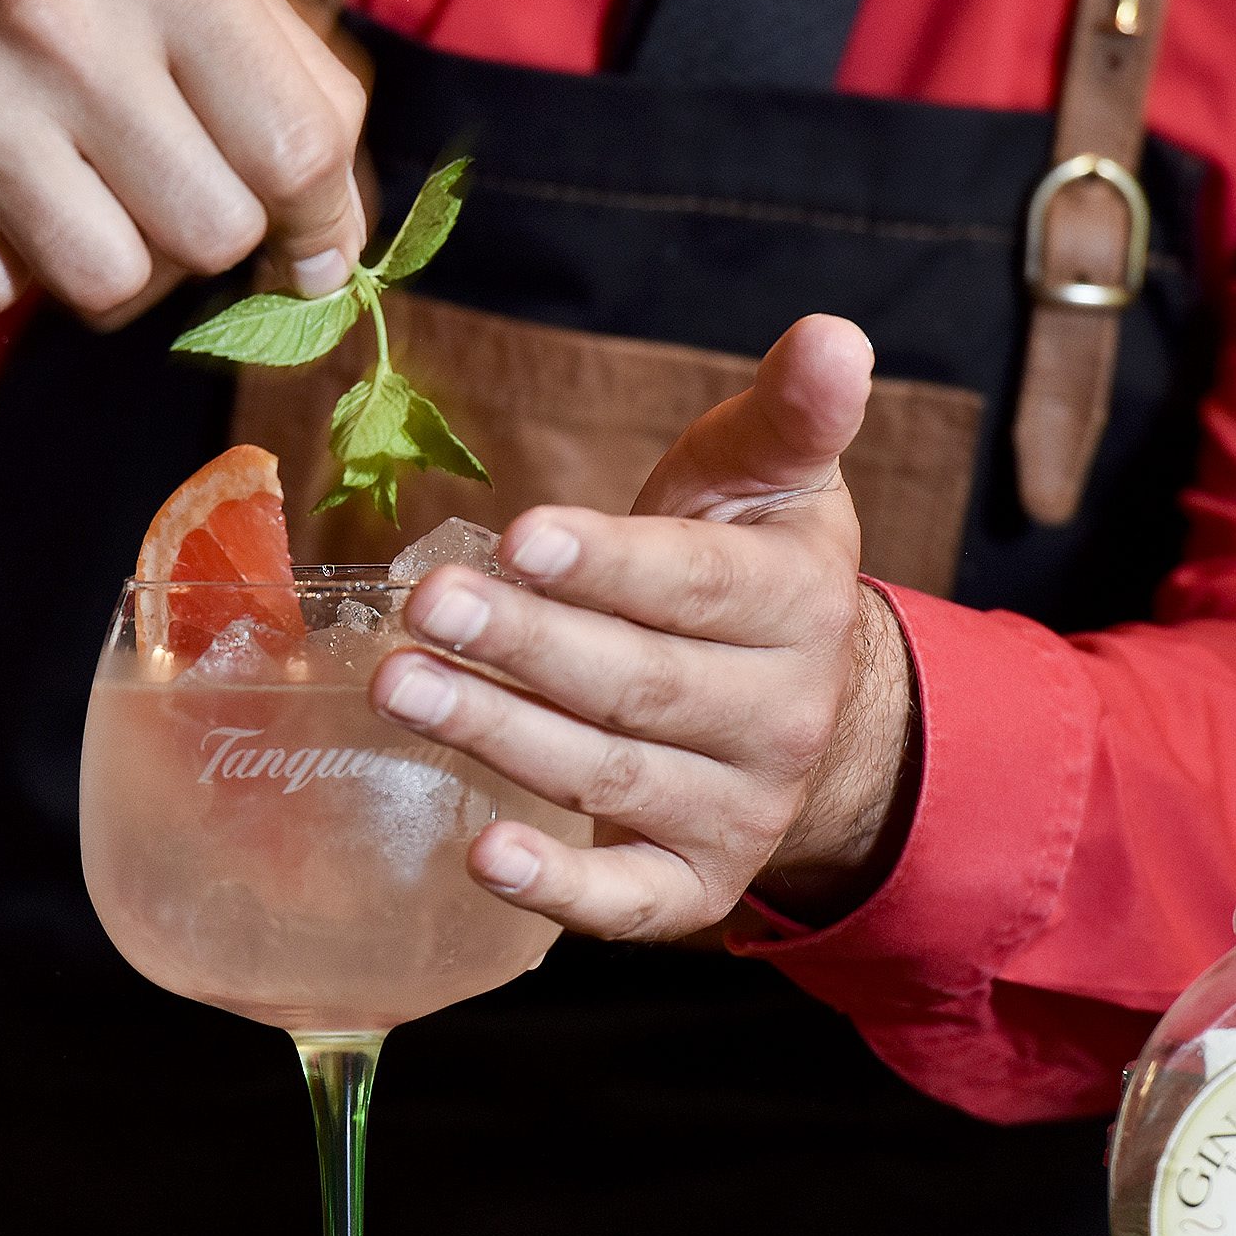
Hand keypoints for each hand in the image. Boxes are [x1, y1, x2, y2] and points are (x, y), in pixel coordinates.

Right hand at [0, 0, 367, 324]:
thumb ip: (287, 75)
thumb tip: (336, 245)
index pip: (301, 151)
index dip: (318, 225)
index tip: (305, 244)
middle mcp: (62, 18)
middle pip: (212, 235)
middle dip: (202, 236)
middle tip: (158, 187)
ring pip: (107, 284)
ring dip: (107, 262)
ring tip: (72, 188)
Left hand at [367, 315, 917, 940]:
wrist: (809, 712)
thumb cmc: (746, 569)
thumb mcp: (770, 482)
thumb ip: (788, 414)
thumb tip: (834, 335)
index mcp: (796, 601)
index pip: (695, 584)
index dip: (608, 563)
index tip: (523, 536)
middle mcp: (778, 714)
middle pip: (637, 682)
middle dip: (524, 644)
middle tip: (423, 606)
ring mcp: (739, 807)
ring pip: (610, 776)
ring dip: (499, 736)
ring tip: (401, 688)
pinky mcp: (696, 883)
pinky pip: (629, 900)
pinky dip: (560, 888)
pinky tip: (483, 854)